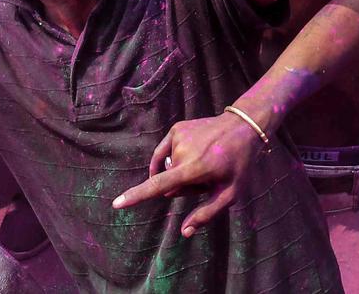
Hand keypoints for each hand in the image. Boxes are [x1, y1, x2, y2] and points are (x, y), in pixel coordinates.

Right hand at [113, 108, 264, 233]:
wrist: (242, 126)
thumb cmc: (238, 164)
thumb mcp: (230, 193)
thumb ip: (206, 214)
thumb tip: (184, 232)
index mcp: (194, 168)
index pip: (159, 185)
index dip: (136, 196)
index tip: (116, 203)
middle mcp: (182, 151)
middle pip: (169, 182)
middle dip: (182, 186)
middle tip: (207, 177)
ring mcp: (178, 137)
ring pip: (168, 167)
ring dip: (181, 171)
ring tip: (204, 163)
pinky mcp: (177, 129)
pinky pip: (167, 153)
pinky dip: (174, 158)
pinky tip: (191, 155)